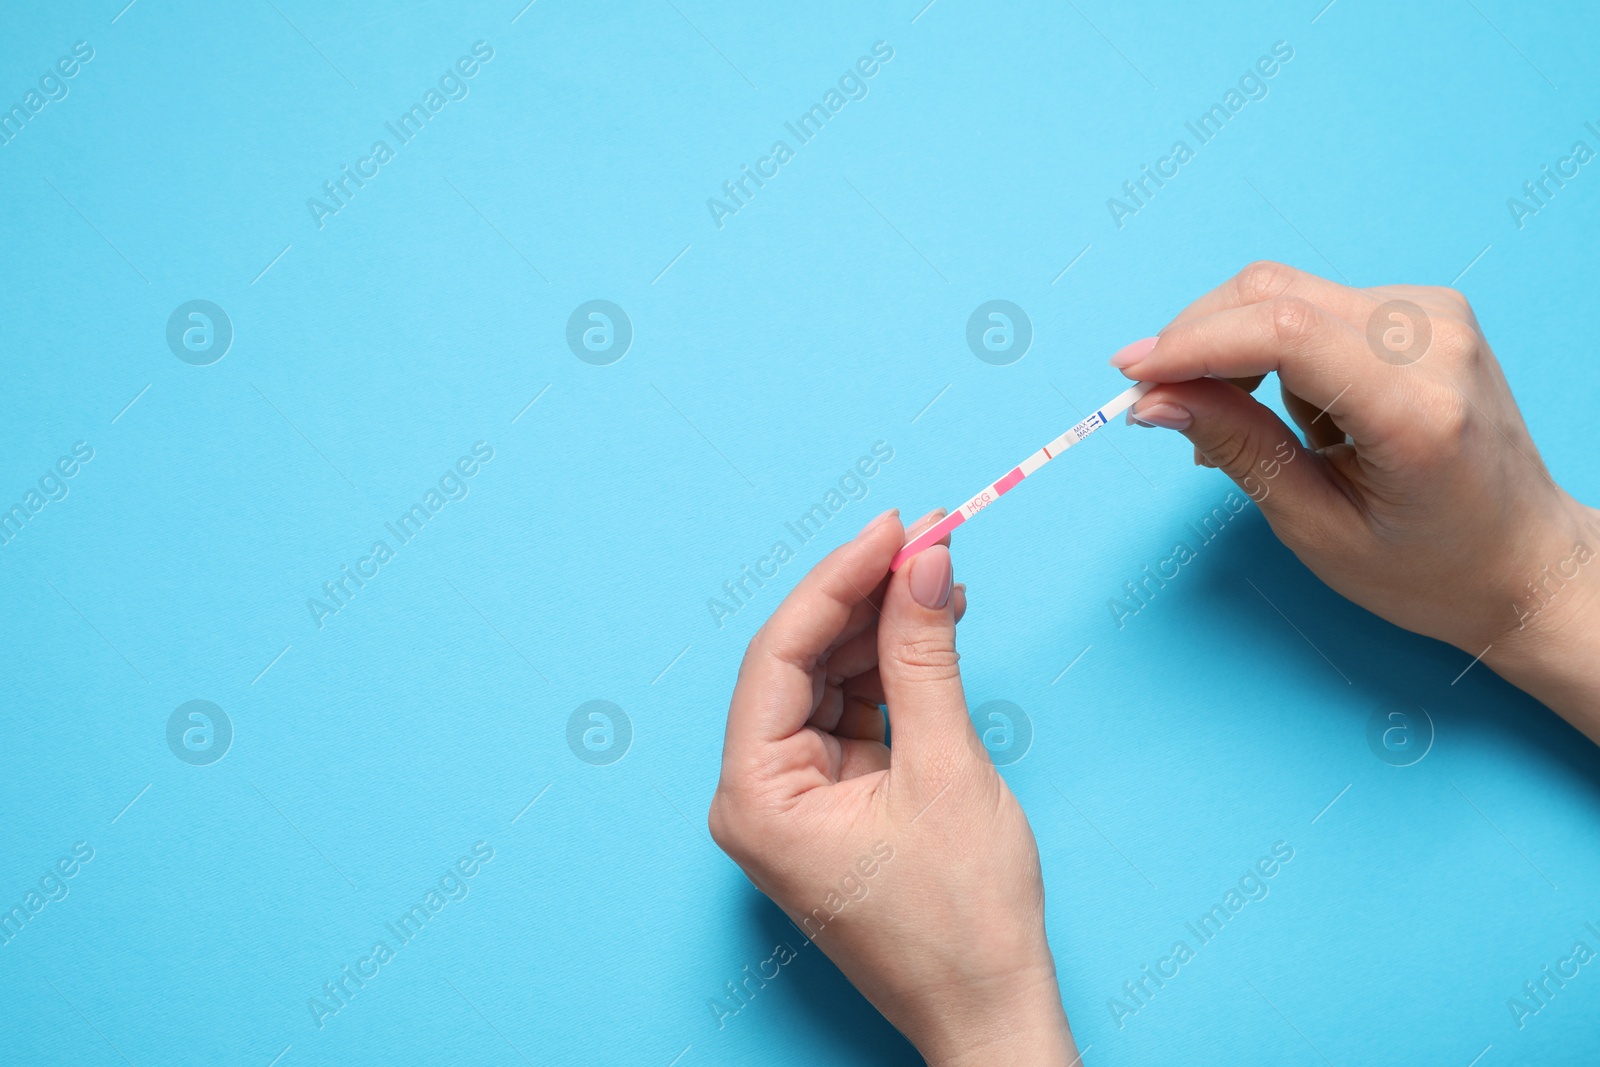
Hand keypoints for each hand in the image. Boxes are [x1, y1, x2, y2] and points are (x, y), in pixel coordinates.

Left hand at [708, 509, 1077, 1065]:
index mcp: (754, 797)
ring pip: (827, 684)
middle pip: (799, 663)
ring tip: (939, 579)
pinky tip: (929, 632)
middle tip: (926, 540)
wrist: (990, 1009)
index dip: (838, 580)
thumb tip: (923, 561)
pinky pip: (851, 718)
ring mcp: (791, 802)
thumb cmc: (962, 918)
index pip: (780, 654)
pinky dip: (890, 676)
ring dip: (880, 631)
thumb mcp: (946, 767)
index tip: (894, 526)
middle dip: (863, 599)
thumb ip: (925, 656)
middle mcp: (755, 797)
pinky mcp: (830, 806)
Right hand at [1115, 261, 1599, 727]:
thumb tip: (1153, 400)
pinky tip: (1281, 407)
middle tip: (1156, 404)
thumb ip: (1237, 448)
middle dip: (1197, 341)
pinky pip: (1314, 304)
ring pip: (1286, 293)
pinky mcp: (1426, 309)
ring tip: (1232, 427)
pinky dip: (1270, 348)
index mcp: (1417, 411)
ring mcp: (1437, 315)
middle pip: (1275, 293)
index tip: (1131, 376)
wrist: (1523, 559)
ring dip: (1233, 350)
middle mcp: (1435, 343)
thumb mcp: (1317, 527)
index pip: (1285, 332)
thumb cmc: (1428, 566)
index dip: (1193, 344)